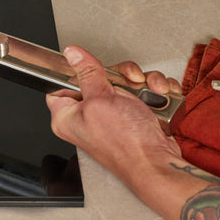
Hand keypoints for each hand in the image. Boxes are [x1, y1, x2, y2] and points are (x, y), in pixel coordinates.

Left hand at [46, 46, 182, 186]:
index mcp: (67, 116)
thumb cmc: (127, 144)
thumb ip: (87, 73)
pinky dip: (152, 92)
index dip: (75, 74)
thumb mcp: (101, 99)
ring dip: (142, 83)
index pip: (60, 85)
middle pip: (96, 78)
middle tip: (129, 82)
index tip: (91, 67)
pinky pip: (140, 93)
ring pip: (122, 83)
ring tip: (150, 92)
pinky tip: (159, 96)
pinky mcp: (131, 118)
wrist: (158, 165)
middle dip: (120, 76)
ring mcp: (110, 117)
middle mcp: (86, 117)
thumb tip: (73, 54)